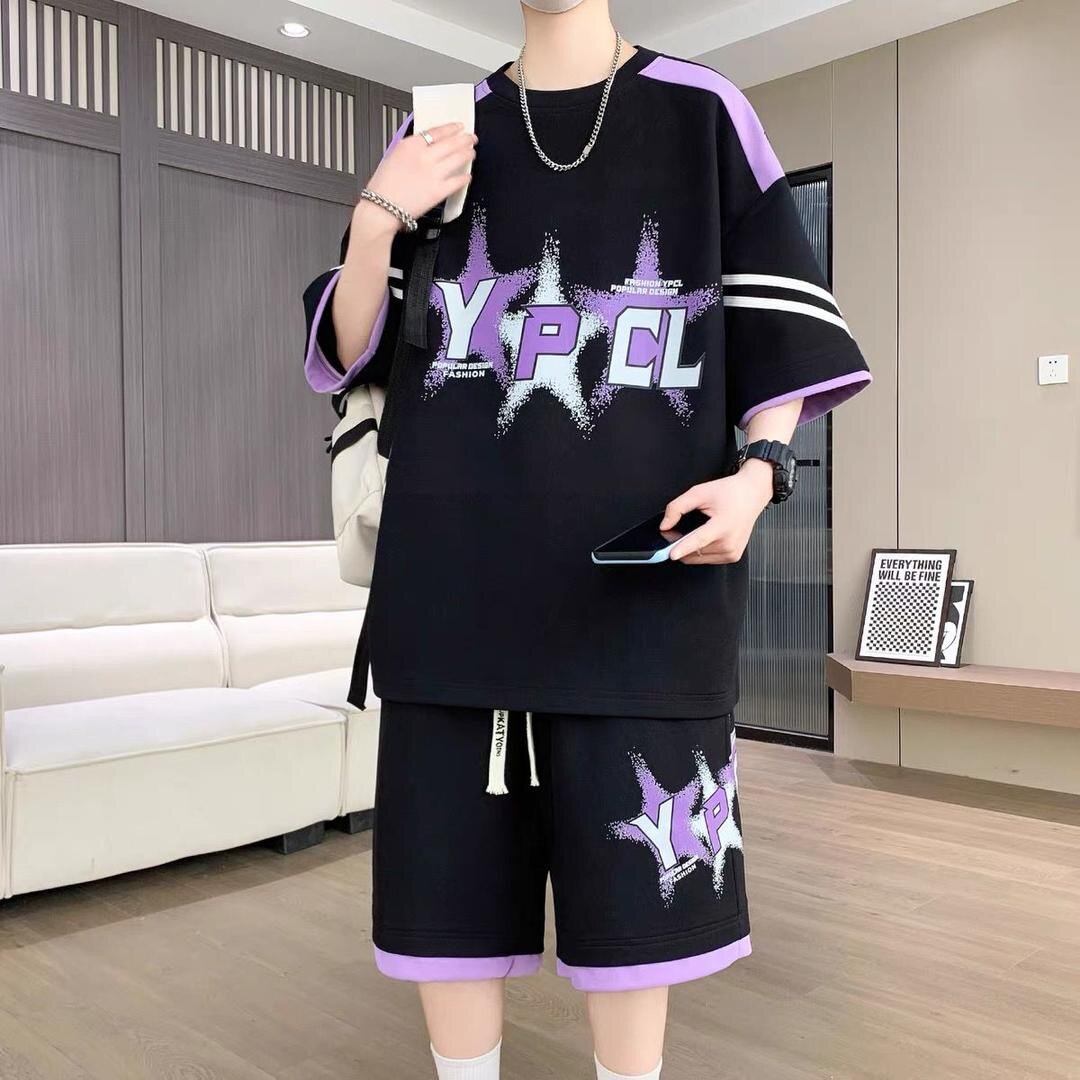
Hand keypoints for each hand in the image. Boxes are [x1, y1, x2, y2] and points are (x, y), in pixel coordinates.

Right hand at [360, 121, 477, 230]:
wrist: (382, 208)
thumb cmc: (383, 187)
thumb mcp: (392, 156)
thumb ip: (410, 149)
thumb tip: (424, 147)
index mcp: (411, 145)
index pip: (438, 131)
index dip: (451, 128)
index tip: (458, 127)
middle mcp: (425, 156)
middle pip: (452, 142)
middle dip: (465, 139)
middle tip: (471, 138)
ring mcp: (434, 173)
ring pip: (458, 158)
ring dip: (468, 154)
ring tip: (472, 153)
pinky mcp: (439, 191)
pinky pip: (458, 181)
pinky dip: (465, 177)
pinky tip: (467, 176)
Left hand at [661, 460, 774, 564]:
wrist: (752, 495)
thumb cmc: (730, 492)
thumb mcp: (699, 492)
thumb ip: (677, 507)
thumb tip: (665, 525)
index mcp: (723, 525)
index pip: (699, 540)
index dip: (683, 547)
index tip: (671, 555)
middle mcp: (730, 542)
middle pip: (694, 552)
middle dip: (679, 544)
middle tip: (676, 529)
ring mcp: (732, 552)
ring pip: (698, 558)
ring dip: (690, 549)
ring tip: (695, 530)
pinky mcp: (733, 557)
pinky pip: (707, 559)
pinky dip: (700, 551)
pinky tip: (706, 537)